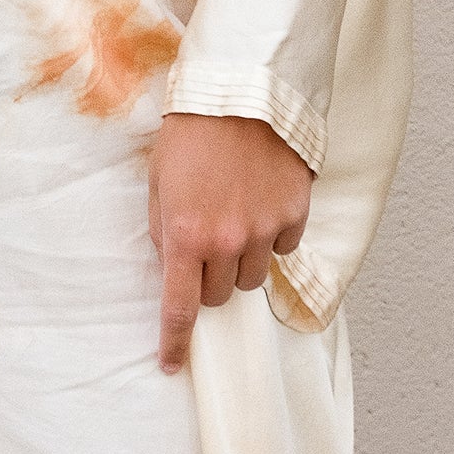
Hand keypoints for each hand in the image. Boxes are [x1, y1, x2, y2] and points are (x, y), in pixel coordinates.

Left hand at [147, 112, 312, 372]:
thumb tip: (174, 266)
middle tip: (206, 245)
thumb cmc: (191, 132)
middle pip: (220, 295)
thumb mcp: (159, 182)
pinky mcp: (295, 214)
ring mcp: (265, 229)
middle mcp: (227, 241)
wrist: (241, 91)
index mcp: (184, 235)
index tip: (171, 363)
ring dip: (242, 261)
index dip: (175, 341)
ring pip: (253, 277)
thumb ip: (165, 230)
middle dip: (209, 280)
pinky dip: (272, 235)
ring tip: (236, 218)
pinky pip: (283, 246)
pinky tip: (261, 202)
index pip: (180, 307)